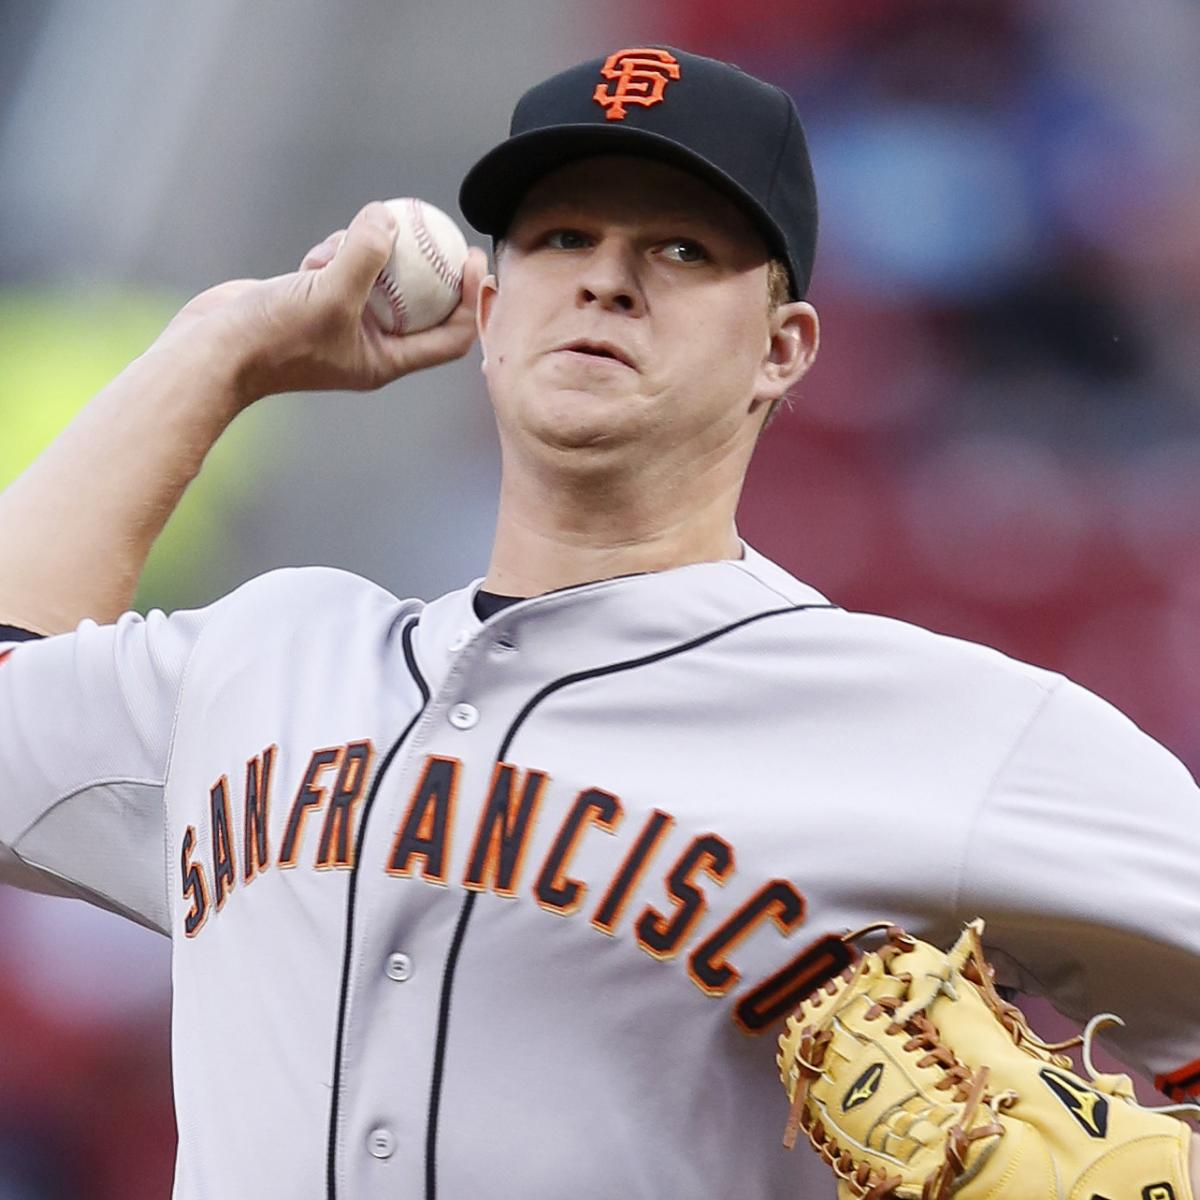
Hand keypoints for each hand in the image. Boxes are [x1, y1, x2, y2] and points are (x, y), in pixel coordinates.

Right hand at [155, 201, 486, 405]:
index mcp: (385, 361)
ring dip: (366, 253)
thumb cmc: (274, 336)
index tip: (474, 259)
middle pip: (421, 303)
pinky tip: (315, 257)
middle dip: (430, 267)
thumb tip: (388, 216)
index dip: (469, 300)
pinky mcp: (314, 300)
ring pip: (377, 277)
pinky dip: (334, 254)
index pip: (448, 336)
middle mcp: (369, 345)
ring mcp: (341, 322)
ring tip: (341, 251)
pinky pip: (341, 268)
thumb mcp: (329, 291)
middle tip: (441, 227)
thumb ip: (364, 254)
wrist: (213, 350)